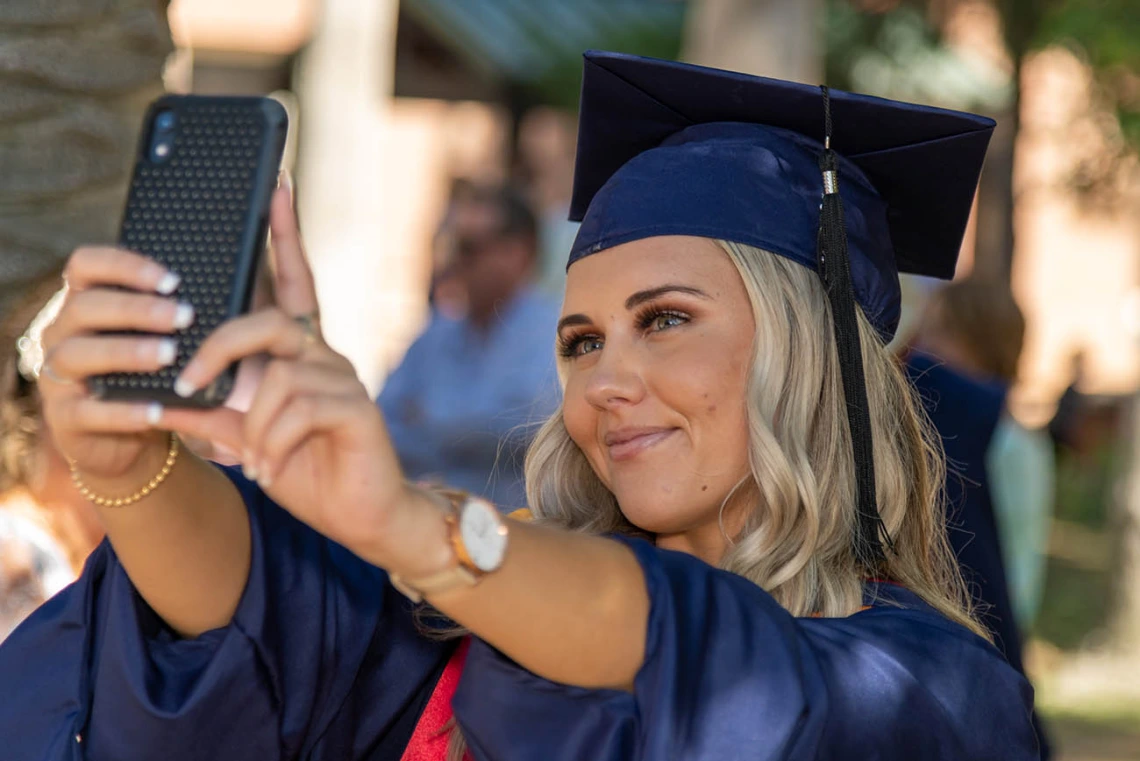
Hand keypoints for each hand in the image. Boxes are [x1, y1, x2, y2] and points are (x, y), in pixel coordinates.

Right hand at [39, 247, 191, 480]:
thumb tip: (234, 288)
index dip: (125, 266)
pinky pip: (86, 411)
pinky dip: (122, 411)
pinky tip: (156, 410)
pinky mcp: (64, 419)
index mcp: (84, 304)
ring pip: (75, 355)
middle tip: (184, 317)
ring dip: (126, 352)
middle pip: (83, 307)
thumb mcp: (161, 341)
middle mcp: (61, 334)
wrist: (133, 440)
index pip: (86, 265)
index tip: (172, 281)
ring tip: (169, 356)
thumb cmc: (152, 377)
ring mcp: (56, 377)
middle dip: (136, 309)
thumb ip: (178, 315)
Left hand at [160, 185, 432, 564]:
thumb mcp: (249, 438)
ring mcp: (344, 380)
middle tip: (189, 384)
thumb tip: (165, 398)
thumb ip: (216, 412)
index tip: (275, 187)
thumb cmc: (308, 471)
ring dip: (251, 423)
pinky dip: (273, 442)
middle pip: (269, 321)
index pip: (292, 283)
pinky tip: (273, 466)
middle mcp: (325, 357)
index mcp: (300, 356)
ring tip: (252, 457)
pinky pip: (298, 408)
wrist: (363, 517)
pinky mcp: (356, 407)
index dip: (283, 236)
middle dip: (220, 348)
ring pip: (278, 375)